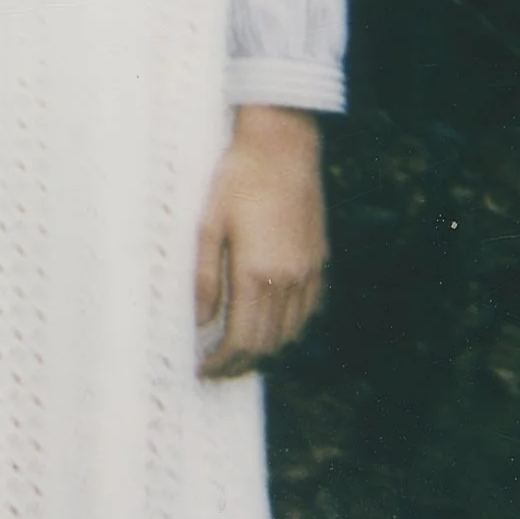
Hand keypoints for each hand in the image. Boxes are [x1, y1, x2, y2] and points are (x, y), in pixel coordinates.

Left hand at [193, 104, 326, 378]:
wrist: (283, 146)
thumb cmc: (238, 179)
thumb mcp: (207, 225)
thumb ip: (203, 278)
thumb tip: (200, 322)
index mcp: (256, 273)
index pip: (243, 339)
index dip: (223, 363)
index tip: (205, 371)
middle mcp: (288, 279)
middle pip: (268, 344)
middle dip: (242, 365)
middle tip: (218, 372)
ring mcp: (309, 271)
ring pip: (292, 332)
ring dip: (267, 352)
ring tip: (242, 356)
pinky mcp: (320, 259)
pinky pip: (310, 310)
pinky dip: (291, 330)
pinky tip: (273, 328)